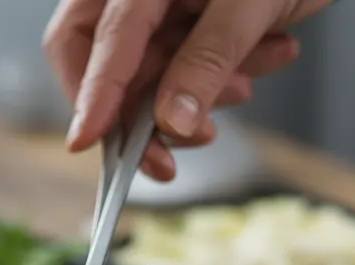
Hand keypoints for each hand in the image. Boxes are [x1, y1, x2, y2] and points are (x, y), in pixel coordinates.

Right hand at [44, 0, 332, 179]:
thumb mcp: (251, 5)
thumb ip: (206, 61)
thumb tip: (171, 123)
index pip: (99, 40)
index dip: (92, 95)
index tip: (84, 142)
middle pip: (100, 64)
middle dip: (135, 115)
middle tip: (165, 159)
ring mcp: (160, 11)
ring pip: (145, 77)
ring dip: (192, 99)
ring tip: (244, 87)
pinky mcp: (186, 26)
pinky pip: (182, 71)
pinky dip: (219, 81)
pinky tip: (270, 54)